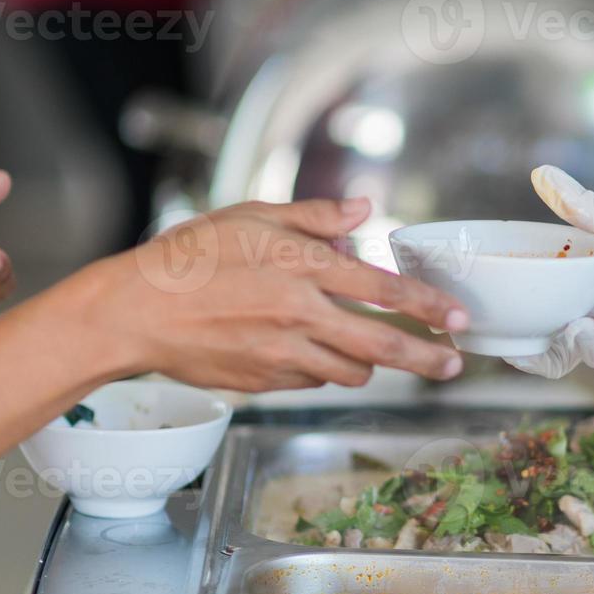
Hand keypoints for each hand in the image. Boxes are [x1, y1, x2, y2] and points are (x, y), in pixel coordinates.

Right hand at [93, 198, 467, 391]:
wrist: (135, 311)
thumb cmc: (191, 256)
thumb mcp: (253, 217)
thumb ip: (316, 217)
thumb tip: (363, 212)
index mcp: (301, 266)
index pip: (383, 290)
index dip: (428, 307)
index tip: (459, 319)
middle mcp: (299, 313)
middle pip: (382, 346)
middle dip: (427, 359)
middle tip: (454, 366)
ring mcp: (282, 353)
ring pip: (351, 370)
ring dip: (368, 361)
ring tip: (370, 349)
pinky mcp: (265, 381)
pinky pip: (312, 379)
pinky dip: (322, 366)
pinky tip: (310, 349)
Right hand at [504, 166, 593, 378]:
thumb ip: (583, 208)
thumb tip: (542, 173)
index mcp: (587, 298)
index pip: (543, 330)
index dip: (519, 341)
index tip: (497, 336)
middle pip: (562, 352)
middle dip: (546, 352)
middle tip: (540, 336)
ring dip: (588, 342)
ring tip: (589, 321)